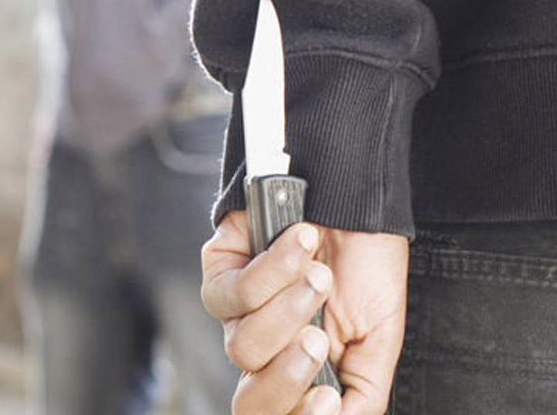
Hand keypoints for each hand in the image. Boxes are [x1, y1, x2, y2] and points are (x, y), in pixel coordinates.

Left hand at [201, 211, 407, 414]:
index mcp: (297, 368)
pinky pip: (233, 293)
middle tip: (319, 337)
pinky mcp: (219, 271)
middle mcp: (262, 346)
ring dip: (290, 310)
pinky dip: (274, 269)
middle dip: (287, 375)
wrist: (355, 205)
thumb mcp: (380, 335)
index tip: (330, 397)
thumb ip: (363, 390)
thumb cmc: (365, 266)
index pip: (276, 414)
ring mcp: (236, 313)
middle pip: (248, 400)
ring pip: (243, 347)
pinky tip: (301, 245)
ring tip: (319, 276)